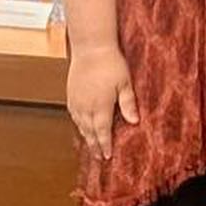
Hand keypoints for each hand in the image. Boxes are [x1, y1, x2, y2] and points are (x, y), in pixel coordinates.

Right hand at [66, 45, 137, 161]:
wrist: (90, 47)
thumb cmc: (110, 63)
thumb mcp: (125, 83)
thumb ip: (128, 103)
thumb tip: (134, 122)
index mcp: (100, 106)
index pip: (102, 132)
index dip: (105, 145)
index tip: (107, 156)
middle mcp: (85, 106)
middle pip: (89, 132)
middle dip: (95, 145)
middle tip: (99, 158)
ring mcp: (76, 101)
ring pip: (80, 125)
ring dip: (86, 137)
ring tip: (91, 146)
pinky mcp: (71, 94)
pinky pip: (74, 115)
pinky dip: (79, 124)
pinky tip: (82, 126)